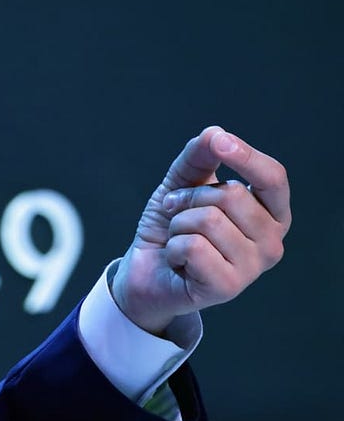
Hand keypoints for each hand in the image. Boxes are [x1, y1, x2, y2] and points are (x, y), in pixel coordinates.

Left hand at [112, 126, 290, 333]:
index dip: (247, 156)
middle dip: (191, 197)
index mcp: (270, 213)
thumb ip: (199, 155)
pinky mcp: (229, 287)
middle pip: (232, 195)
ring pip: (209, 220)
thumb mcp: (182, 182)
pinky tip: (178, 261)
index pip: (274, 178)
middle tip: (179, 213)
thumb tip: (215, 133)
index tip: (219, 141)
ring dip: (179, 224)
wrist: (147, 270)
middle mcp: (272, 242)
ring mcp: (253, 268)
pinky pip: (193, 246)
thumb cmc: (173, 226)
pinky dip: (173, 248)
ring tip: (180, 239)